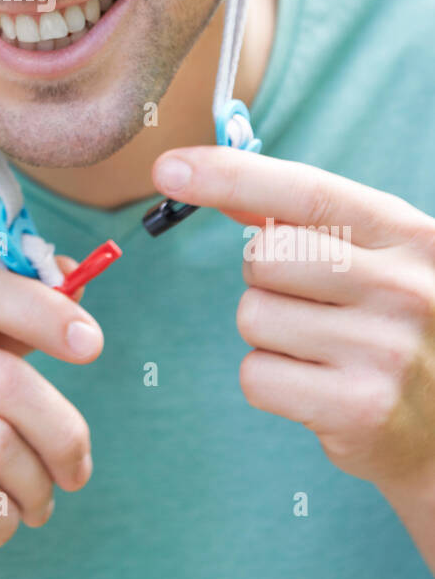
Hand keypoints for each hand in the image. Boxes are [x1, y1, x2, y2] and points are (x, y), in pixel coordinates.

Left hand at [153, 147, 434, 496]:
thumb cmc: (393, 326)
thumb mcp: (374, 258)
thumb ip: (301, 219)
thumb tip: (211, 177)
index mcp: (410, 235)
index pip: (306, 193)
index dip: (231, 175)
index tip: (168, 169)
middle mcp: (406, 287)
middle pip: (264, 258)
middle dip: (262, 277)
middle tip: (309, 302)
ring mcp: (387, 350)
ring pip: (253, 316)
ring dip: (268, 333)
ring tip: (321, 348)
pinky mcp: (360, 409)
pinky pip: (256, 375)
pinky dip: (270, 381)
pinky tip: (317, 387)